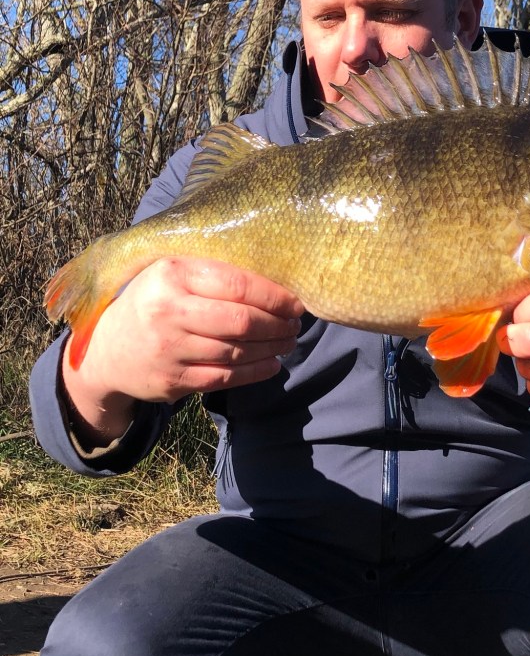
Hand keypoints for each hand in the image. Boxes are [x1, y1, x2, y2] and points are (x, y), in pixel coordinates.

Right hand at [62, 257, 303, 442]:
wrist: (108, 352)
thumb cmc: (153, 303)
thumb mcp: (172, 276)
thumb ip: (213, 274)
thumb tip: (276, 282)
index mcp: (171, 274)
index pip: (236, 284)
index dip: (274, 296)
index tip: (295, 302)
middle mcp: (168, 311)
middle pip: (241, 321)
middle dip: (277, 324)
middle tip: (295, 324)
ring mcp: (169, 349)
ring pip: (238, 351)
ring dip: (272, 348)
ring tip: (287, 341)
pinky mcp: (173, 380)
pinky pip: (226, 378)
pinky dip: (256, 372)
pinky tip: (272, 363)